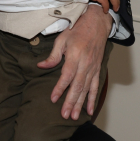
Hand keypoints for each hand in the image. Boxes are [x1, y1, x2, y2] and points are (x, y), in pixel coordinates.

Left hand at [37, 5, 111, 119]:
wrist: (97, 24)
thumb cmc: (78, 30)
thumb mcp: (62, 39)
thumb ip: (53, 55)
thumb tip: (41, 66)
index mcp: (75, 55)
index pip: (67, 75)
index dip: (60, 88)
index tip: (53, 98)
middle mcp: (85, 63)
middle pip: (77, 86)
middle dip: (71, 102)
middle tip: (64, 115)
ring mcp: (93, 68)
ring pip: (86, 89)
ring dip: (80, 104)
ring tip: (73, 116)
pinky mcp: (97, 69)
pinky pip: (95, 87)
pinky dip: (93, 99)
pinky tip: (90, 110)